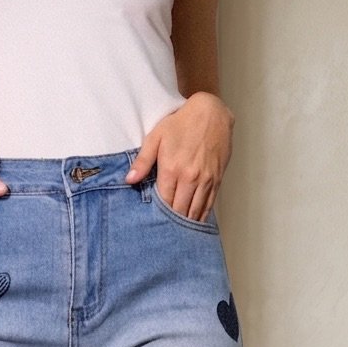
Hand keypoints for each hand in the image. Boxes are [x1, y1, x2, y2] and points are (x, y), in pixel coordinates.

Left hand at [125, 92, 234, 223]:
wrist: (211, 112)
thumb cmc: (181, 122)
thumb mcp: (156, 137)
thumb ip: (143, 161)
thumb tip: (130, 180)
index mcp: (172, 169)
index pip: (164, 203)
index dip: (158, 215)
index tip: (152, 222)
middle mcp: (191, 177)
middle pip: (180, 211)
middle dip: (172, 223)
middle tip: (164, 233)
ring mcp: (206, 179)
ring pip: (195, 211)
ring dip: (187, 223)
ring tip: (178, 235)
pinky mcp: (217, 178)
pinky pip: (209, 204)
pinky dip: (201, 216)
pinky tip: (194, 224)